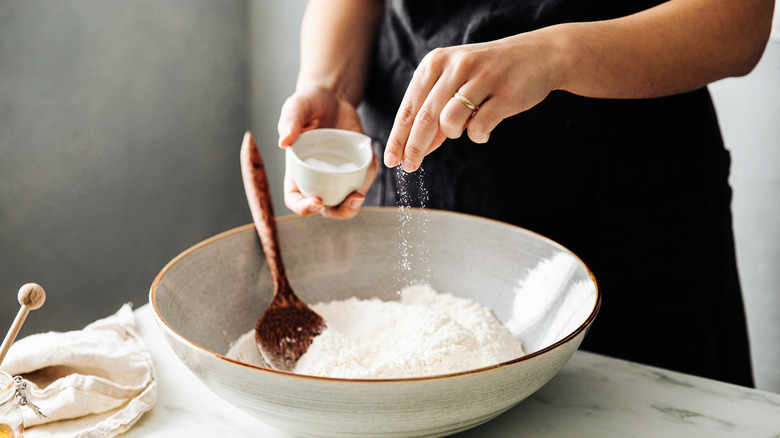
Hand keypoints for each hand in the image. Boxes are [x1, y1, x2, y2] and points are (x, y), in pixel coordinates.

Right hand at [277, 84, 378, 218]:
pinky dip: (369, 176)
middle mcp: (317, 177)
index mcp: (297, 170)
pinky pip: (364, 178)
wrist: (332, 97)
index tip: (316, 202)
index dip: (303, 208)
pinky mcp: (356, 166)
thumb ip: (290, 121)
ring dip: (355, 203)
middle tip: (351, 200)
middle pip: (326, 208)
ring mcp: (337, 175)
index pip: (295, 199)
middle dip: (339, 212)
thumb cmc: (308, 104)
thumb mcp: (297, 107)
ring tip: (360, 193)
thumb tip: (283, 141)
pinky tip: (372, 162)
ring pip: (347, 200)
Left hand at [383, 32, 560, 171]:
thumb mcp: (454, 82)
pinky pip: (478, 128)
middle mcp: (455, 66)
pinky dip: (478, 135)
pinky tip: (484, 128)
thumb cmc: (488, 73)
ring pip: (449, 123)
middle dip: (414, 148)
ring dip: (453, 134)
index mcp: (436, 62)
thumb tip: (415, 149)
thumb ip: (434, 111)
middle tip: (409, 167)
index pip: (409, 107)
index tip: (391, 160)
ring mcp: (481, 79)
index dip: (398, 137)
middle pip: (424, 119)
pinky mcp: (504, 94)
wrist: (537, 56)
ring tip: (465, 126)